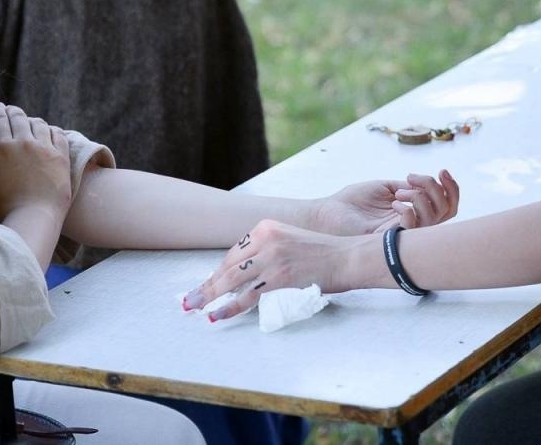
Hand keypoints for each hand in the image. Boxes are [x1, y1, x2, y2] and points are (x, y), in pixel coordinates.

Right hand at [0, 103, 71, 222]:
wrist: (35, 218)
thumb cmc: (4, 206)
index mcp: (3, 148)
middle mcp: (24, 142)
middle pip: (19, 117)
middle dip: (12, 111)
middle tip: (9, 110)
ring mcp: (45, 148)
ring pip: (38, 123)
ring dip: (30, 120)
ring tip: (27, 122)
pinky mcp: (61, 156)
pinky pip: (57, 133)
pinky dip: (50, 129)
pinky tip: (47, 132)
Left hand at [183, 219, 361, 319]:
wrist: (349, 256)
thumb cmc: (326, 253)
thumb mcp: (292, 241)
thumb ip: (271, 251)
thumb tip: (250, 274)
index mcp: (267, 227)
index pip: (235, 252)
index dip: (219, 272)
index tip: (208, 284)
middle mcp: (266, 239)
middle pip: (228, 265)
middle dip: (207, 284)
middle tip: (190, 299)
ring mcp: (271, 258)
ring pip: (232, 280)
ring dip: (210, 296)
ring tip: (195, 307)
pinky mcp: (278, 278)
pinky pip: (247, 296)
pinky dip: (230, 307)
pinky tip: (217, 314)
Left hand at [308, 171, 459, 235]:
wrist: (329, 213)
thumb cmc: (353, 201)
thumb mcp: (385, 187)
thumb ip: (408, 186)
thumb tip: (424, 185)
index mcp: (414, 211)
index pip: (447, 205)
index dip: (452, 188)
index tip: (442, 170)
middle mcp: (414, 224)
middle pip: (447, 211)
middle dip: (438, 189)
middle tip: (413, 178)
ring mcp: (405, 233)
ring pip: (435, 219)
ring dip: (421, 197)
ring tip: (398, 192)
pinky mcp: (393, 239)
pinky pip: (415, 228)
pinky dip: (410, 210)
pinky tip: (394, 203)